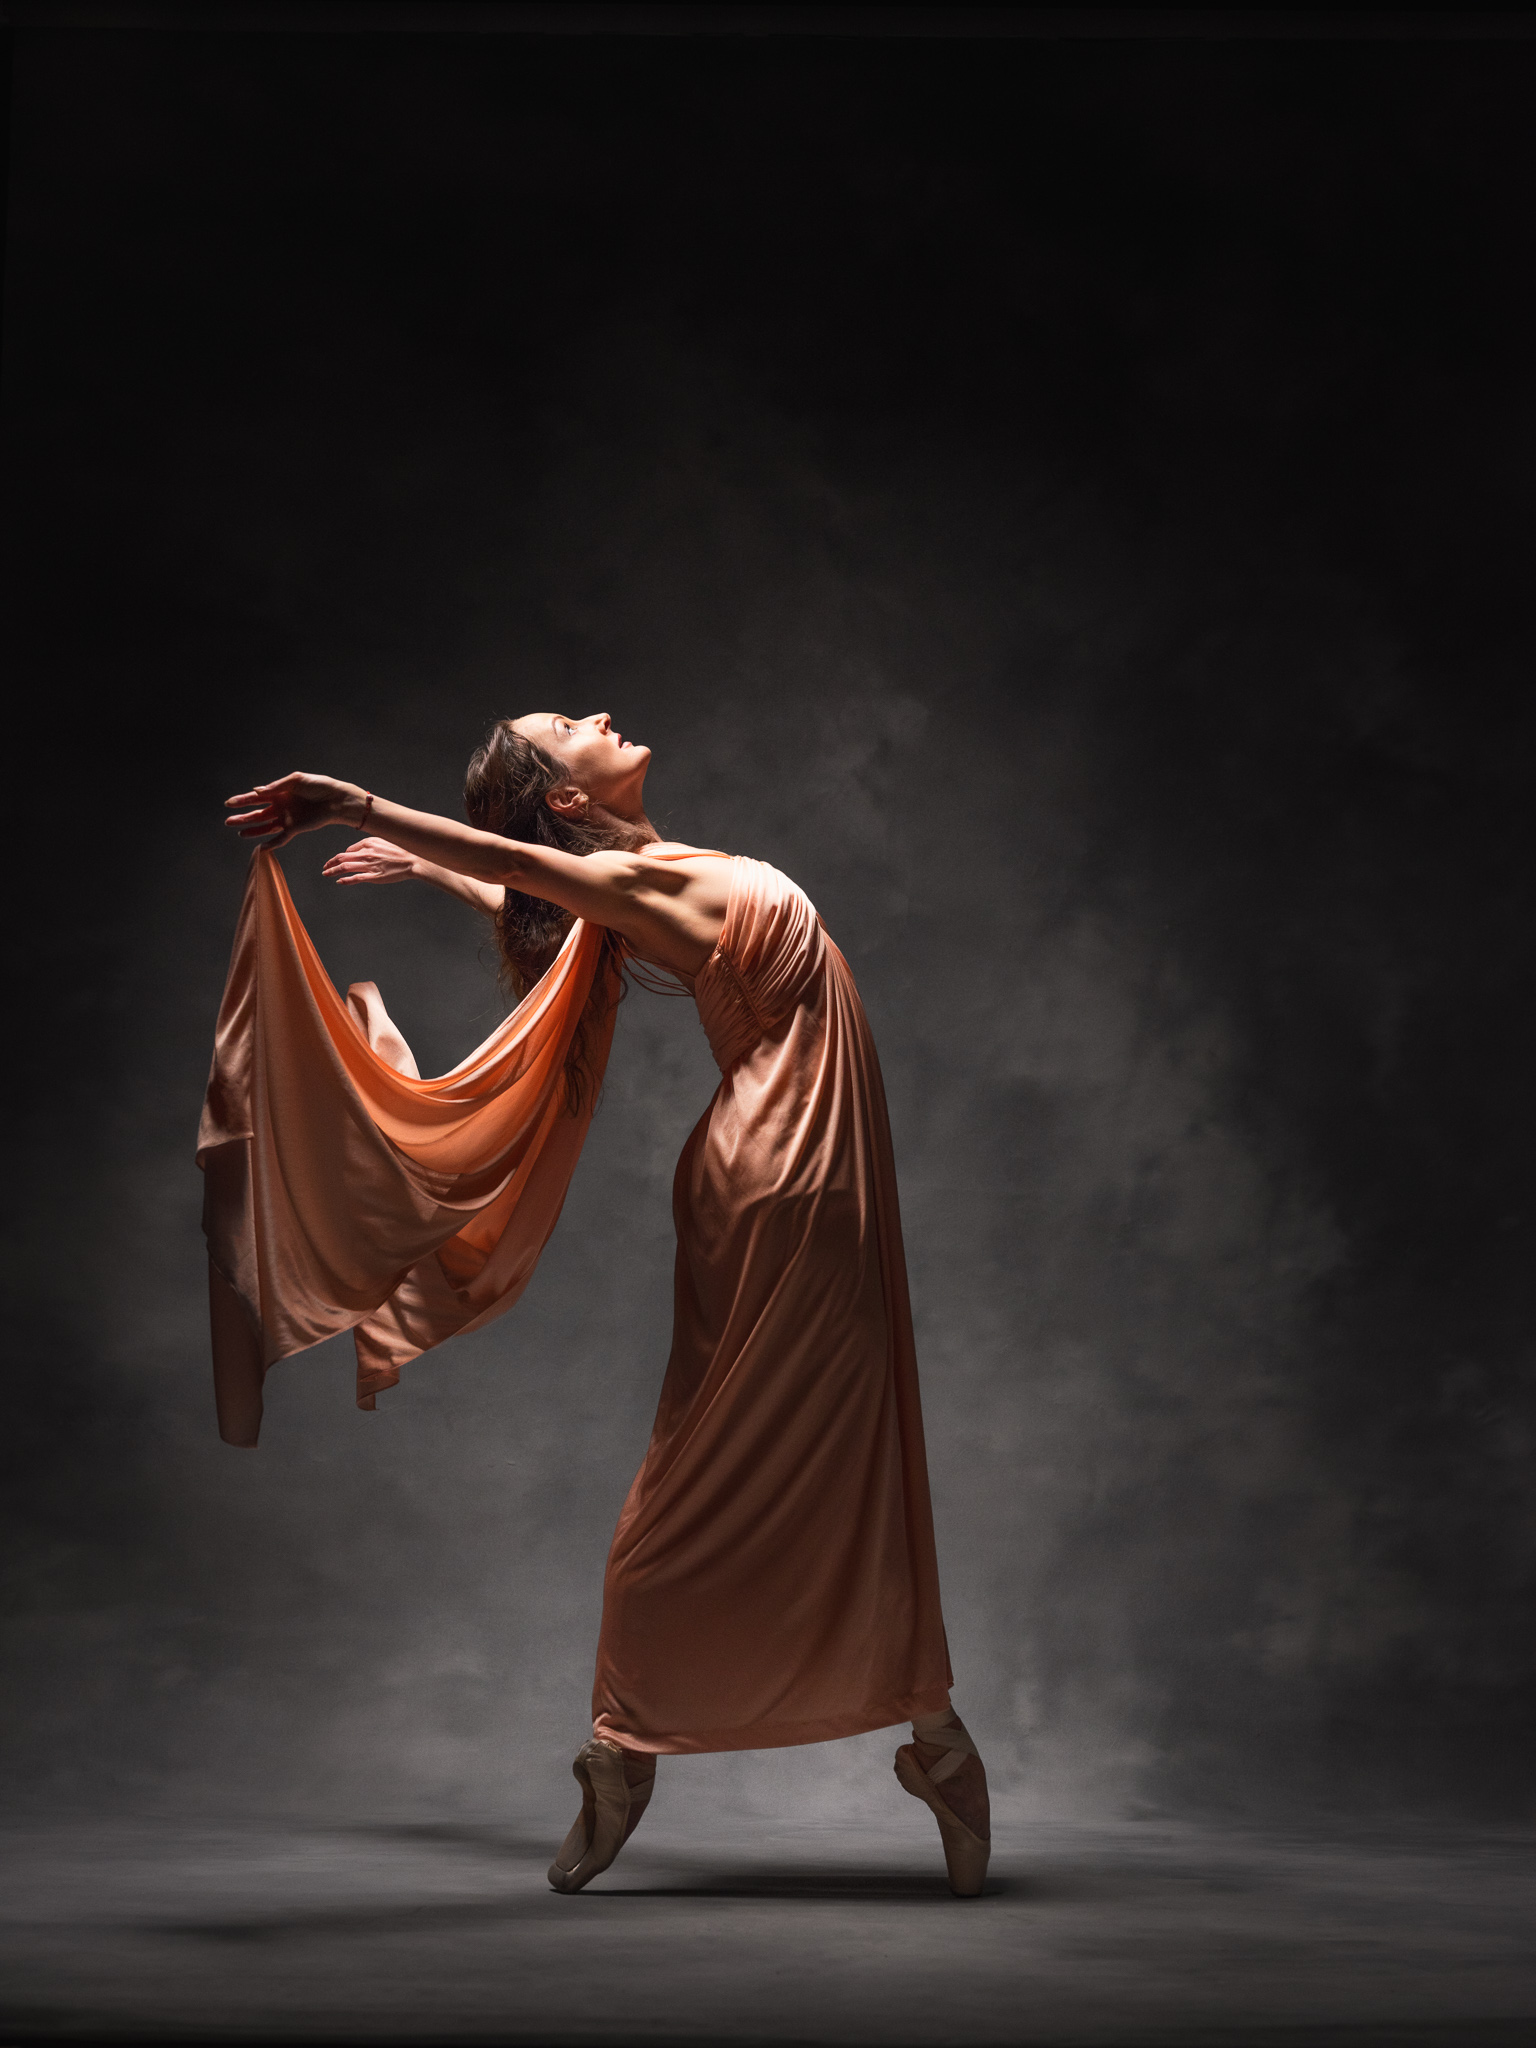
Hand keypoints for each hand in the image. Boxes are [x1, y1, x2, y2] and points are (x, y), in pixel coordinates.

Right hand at [225, 772, 358, 849]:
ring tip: (239, 833)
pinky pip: (281, 838)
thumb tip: (257, 791)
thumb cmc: (319, 785)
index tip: (229, 803)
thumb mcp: (296, 780)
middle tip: (227, 821)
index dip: (242, 800)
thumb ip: (276, 786)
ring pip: (265, 827)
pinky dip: (272, 843)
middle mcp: (280, 806)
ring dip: (253, 831)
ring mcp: (287, 818)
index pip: (256, 797)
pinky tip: (262, 848)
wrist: (337, 799)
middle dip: (242, 818)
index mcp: (279, 792)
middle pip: (257, 814)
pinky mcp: (296, 828)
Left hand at [322, 837, 417, 886]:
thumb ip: (366, 845)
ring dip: (333, 871)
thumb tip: (351, 851)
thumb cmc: (398, 851)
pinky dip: (346, 880)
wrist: (411, 860)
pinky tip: (339, 882)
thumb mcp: (381, 842)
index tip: (336, 862)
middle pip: (342, 858)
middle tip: (324, 868)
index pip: (348, 851)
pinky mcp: (374, 876)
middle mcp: (366, 853)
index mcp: (367, 844)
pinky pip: (356, 878)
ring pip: (345, 868)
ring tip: (326, 874)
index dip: (340, 857)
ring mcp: (369, 865)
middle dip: (330, 863)